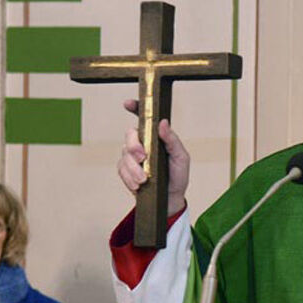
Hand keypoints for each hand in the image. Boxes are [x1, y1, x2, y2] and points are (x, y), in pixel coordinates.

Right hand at [118, 100, 189, 215]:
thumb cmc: (177, 175)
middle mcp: (141, 143)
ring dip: (133, 169)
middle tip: (142, 158)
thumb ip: (172, 140)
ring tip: (144, 180)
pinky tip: (138, 185)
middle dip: (134, 146)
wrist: (170, 199)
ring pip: (124, 155)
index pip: (143, 118)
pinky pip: (121, 170)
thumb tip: (163, 122)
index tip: (128, 103)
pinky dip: (129, 178)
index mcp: (155, 136)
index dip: (134, 107)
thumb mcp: (181, 157)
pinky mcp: (125, 170)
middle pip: (129, 135)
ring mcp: (131, 156)